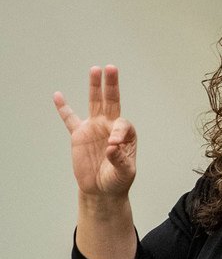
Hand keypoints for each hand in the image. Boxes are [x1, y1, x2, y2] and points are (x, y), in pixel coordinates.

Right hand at [54, 65, 136, 197]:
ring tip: (95, 70)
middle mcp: (110, 126)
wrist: (102, 189)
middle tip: (111, 68)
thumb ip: (120, 160)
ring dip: (94, 87)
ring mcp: (94, 127)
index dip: (118, 133)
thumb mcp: (124, 173)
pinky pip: (70, 119)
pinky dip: (64, 108)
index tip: (113, 146)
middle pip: (111, 101)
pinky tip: (58, 96)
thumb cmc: (118, 180)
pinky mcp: (79, 135)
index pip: (122, 124)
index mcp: (126, 134)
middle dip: (112, 85)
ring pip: (94, 103)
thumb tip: (111, 147)